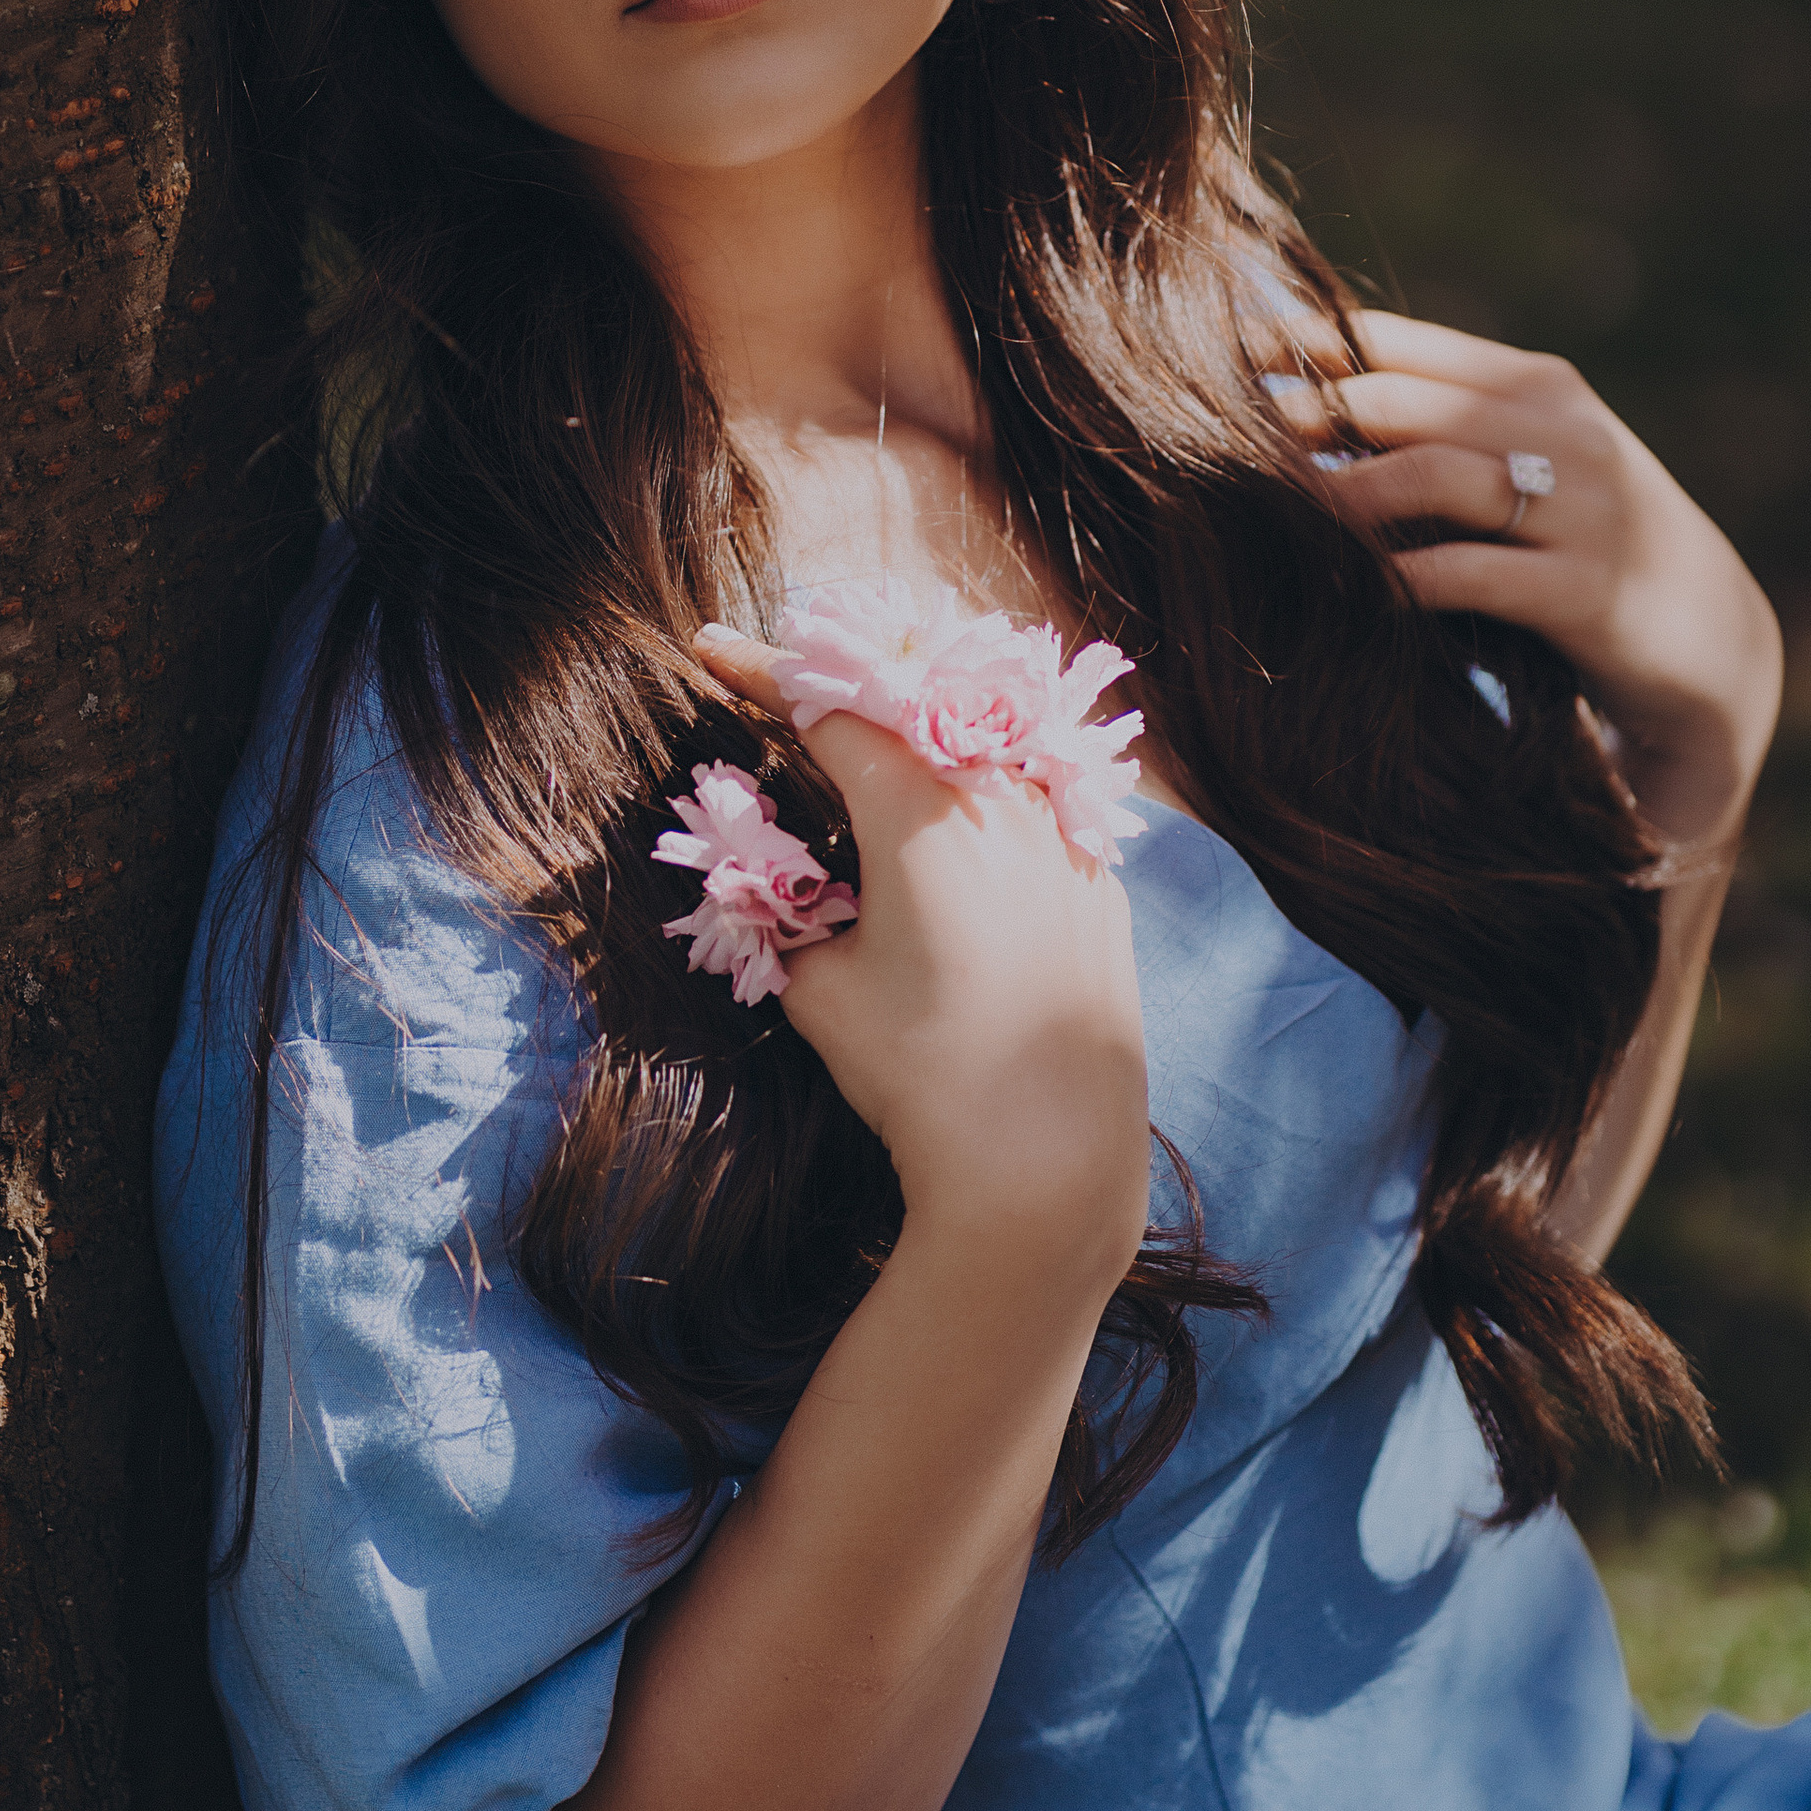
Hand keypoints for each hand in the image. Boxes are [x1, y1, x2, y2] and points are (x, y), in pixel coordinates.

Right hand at [694, 628, 1151, 1288]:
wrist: (1049, 1159)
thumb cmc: (924, 1074)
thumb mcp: (822, 993)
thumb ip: (793, 917)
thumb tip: (791, 895)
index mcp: (923, 812)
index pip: (830, 709)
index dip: (763, 674)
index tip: (712, 651)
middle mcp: (1004, 804)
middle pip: (913, 709)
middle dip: (843, 697)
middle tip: (786, 696)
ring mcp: (1063, 841)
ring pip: (979, 750)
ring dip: (916, 743)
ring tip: (864, 761)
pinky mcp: (1098, 888)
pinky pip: (1031, 808)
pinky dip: (976, 800)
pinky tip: (951, 836)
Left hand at [1270, 310, 1782, 854]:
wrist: (1709, 643)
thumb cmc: (1585, 548)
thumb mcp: (1529, 468)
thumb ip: (1442, 430)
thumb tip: (1307, 401)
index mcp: (1535, 386)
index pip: (1396, 344)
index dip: (1302, 345)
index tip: (1218, 355)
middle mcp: (1560, 432)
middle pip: (1399, 401)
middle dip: (1302, 419)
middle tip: (1214, 443)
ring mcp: (1579, 509)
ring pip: (1428, 477)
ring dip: (1339, 496)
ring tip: (1269, 520)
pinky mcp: (1582, 591)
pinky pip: (1466, 575)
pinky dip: (1396, 581)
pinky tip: (1343, 593)